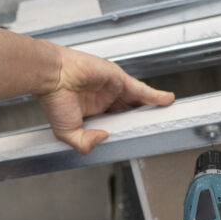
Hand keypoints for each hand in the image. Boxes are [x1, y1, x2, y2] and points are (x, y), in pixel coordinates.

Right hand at [35, 44, 173, 153]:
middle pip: (129, 112)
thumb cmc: (53, 99)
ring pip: (137, 101)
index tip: (134, 138)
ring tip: (164, 117)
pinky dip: (155, 95)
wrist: (52, 76)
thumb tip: (104, 138)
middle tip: (154, 128)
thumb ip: (84, 142)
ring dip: (151, 109)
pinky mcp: (118, 79)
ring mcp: (112, 89)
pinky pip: (141, 89)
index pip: (115, 123)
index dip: (125, 130)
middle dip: (141, 119)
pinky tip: (167, 100)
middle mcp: (104, 100)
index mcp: (92, 113)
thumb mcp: (67, 132)